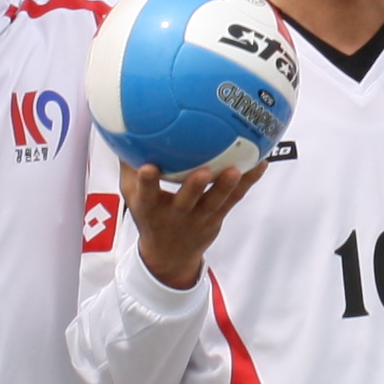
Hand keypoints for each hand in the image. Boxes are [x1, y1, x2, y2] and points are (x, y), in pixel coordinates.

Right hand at [127, 156, 263, 290]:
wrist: (170, 255)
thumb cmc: (150, 215)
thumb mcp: (132, 195)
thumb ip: (128, 165)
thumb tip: (123, 128)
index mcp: (150, 208)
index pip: (146, 194)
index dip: (147, 182)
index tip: (147, 167)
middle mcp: (176, 214)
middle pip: (185, 201)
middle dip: (193, 188)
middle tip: (202, 173)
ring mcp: (199, 217)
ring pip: (215, 201)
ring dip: (226, 186)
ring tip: (237, 169)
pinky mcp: (218, 217)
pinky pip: (234, 198)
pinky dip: (248, 181)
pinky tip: (260, 163)